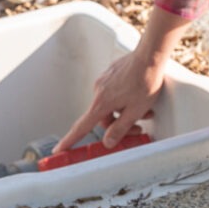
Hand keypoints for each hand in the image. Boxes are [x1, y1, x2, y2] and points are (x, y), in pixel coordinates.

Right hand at [54, 6, 191, 151]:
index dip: (70, 141)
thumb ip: (120, 129)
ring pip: (112, 105)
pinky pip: (115, 92)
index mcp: (101, 103)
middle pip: (104, 118)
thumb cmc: (144, 81)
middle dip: (120, 125)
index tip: (58, 149)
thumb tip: (108, 141)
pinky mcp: (112, 74)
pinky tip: (140, 97)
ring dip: (126, 111)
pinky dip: (125, 99)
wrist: (150, 57)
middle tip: (137, 128)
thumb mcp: (135, 111)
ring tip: (146, 111)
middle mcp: (99, 91)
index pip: (81, 127)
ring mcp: (105, 81)